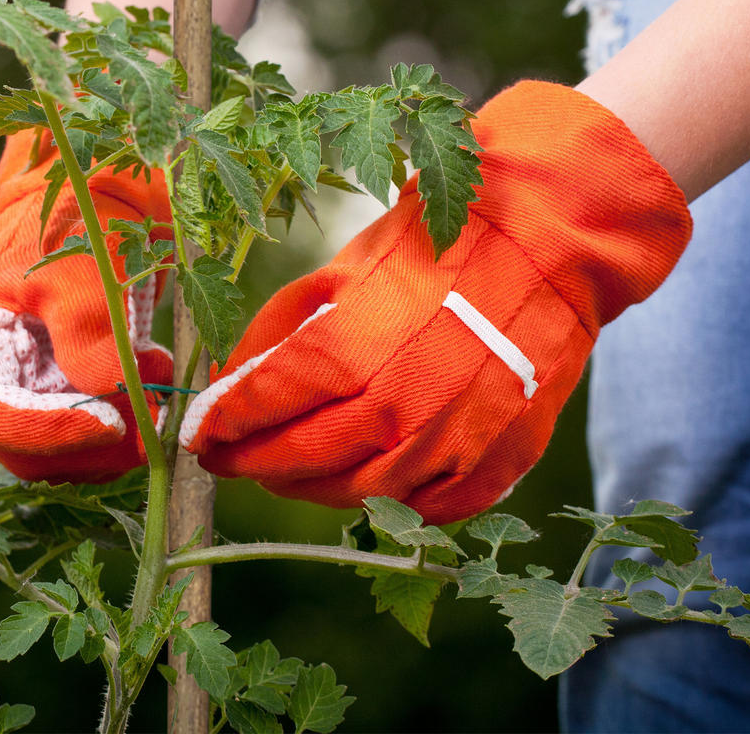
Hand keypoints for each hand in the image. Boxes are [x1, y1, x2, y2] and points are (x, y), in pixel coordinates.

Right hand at [0, 129, 173, 480]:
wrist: (96, 201)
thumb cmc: (79, 223)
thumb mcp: (83, 265)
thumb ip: (89, 327)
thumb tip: (109, 392)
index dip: (50, 432)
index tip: (114, 423)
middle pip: (23, 451)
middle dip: (91, 444)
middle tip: (155, 418)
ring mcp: (17, 396)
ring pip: (55, 455)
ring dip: (112, 441)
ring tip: (159, 387)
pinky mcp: (54, 400)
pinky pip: (79, 439)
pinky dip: (119, 429)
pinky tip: (154, 389)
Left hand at [180, 81, 691, 522]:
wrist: (550, 241)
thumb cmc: (441, 241)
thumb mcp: (351, 264)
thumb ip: (287, 325)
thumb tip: (233, 381)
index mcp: (365, 339)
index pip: (275, 400)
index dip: (228, 423)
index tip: (198, 434)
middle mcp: (412, 399)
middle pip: (311, 457)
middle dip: (258, 463)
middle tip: (232, 458)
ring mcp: (462, 436)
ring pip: (366, 492)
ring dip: (315, 486)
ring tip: (290, 468)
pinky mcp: (503, 456)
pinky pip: (433, 507)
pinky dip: (392, 500)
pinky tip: (368, 476)